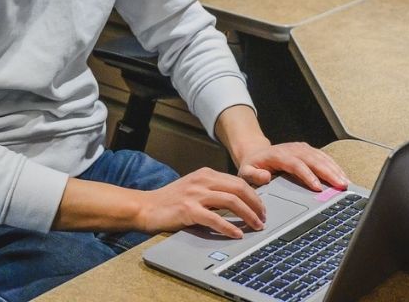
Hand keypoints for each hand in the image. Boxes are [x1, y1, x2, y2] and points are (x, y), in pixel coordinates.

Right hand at [135, 167, 265, 238]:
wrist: (145, 206)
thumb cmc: (169, 200)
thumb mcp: (194, 188)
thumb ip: (212, 190)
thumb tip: (237, 201)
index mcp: (205, 173)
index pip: (237, 181)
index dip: (254, 195)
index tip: (262, 208)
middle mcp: (202, 180)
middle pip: (239, 188)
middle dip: (256, 204)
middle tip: (263, 218)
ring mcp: (195, 194)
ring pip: (231, 201)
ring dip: (248, 215)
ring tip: (256, 226)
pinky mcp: (188, 210)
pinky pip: (215, 218)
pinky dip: (229, 227)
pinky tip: (237, 234)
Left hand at [214, 105, 349, 192]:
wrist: (255, 152)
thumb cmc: (252, 165)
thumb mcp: (245, 172)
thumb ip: (253, 175)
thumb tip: (266, 176)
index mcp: (277, 155)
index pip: (295, 164)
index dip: (308, 175)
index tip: (318, 188)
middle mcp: (291, 149)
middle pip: (313, 159)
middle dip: (328, 172)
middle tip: (340, 186)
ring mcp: (301, 148)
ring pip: (320, 157)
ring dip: (334, 169)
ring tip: (345, 183)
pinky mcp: (307, 150)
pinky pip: (323, 156)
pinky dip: (333, 165)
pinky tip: (342, 175)